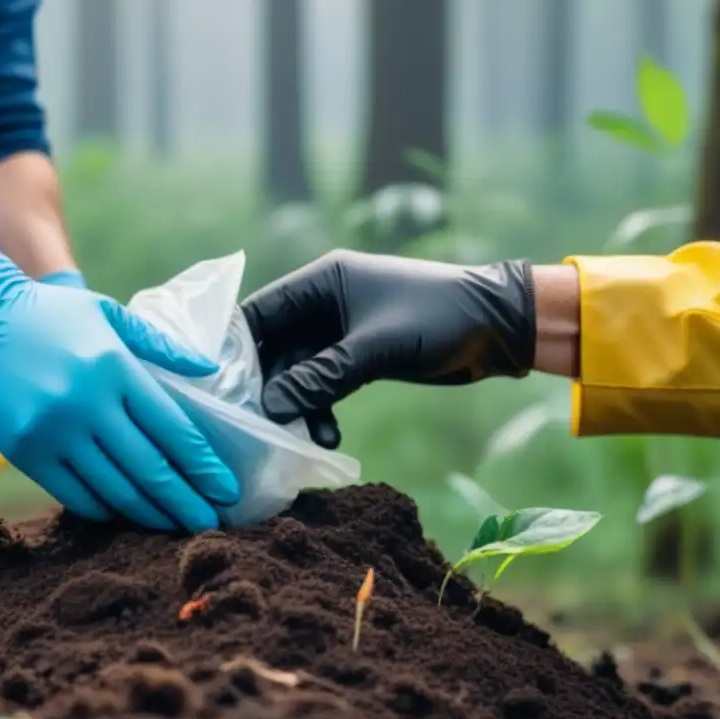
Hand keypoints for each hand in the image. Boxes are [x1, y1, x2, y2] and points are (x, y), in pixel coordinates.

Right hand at [0, 229, 239, 531]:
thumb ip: (162, 345)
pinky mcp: (25, 452)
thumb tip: (211, 370)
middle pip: (149, 467)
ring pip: (114, 488)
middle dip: (184, 501)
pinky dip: (104, 509)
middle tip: (209, 523)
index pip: (172, 428)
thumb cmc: (53, 314)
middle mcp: (87, 403)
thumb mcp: (111, 314)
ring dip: (149, 513)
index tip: (225, 489)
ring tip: (175, 526)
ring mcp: (53, 431)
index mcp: (116, 367)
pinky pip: (74, 494)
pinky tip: (126, 514)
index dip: (202, 465)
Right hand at [241, 249, 535, 447]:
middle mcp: (324, 303)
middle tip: (261, 426)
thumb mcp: (376, 348)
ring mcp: (340, 331)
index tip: (218, 388)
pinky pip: (323, 384)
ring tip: (305, 437)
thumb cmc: (439, 319)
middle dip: (270, 387)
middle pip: (275, 347)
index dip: (236, 347)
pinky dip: (321, 408)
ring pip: (299, 372)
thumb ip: (321, 377)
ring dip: (298, 405)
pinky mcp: (357, 356)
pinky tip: (328, 437)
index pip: (260, 311)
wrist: (500, 327)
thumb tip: (270, 407)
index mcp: (323, 281)